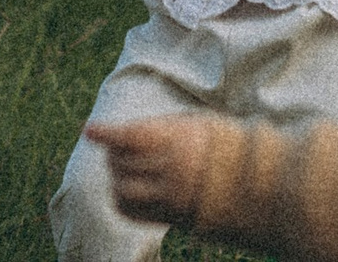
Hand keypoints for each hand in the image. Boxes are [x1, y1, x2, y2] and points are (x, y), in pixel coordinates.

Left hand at [86, 117, 216, 223]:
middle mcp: (173, 169)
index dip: (108, 133)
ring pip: (122, 187)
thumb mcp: (195, 123)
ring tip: (121, 168)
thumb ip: (160, 127)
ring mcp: (171, 195)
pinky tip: (127, 187)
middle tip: (115, 147)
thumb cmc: (217, 144)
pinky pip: (130, 210)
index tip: (89, 130)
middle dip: (113, 152)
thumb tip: (121, 133)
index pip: (133, 137)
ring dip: (115, 176)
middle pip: (122, 162)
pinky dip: (121, 198)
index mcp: (179, 140)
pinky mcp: (169, 215)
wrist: (248, 182)